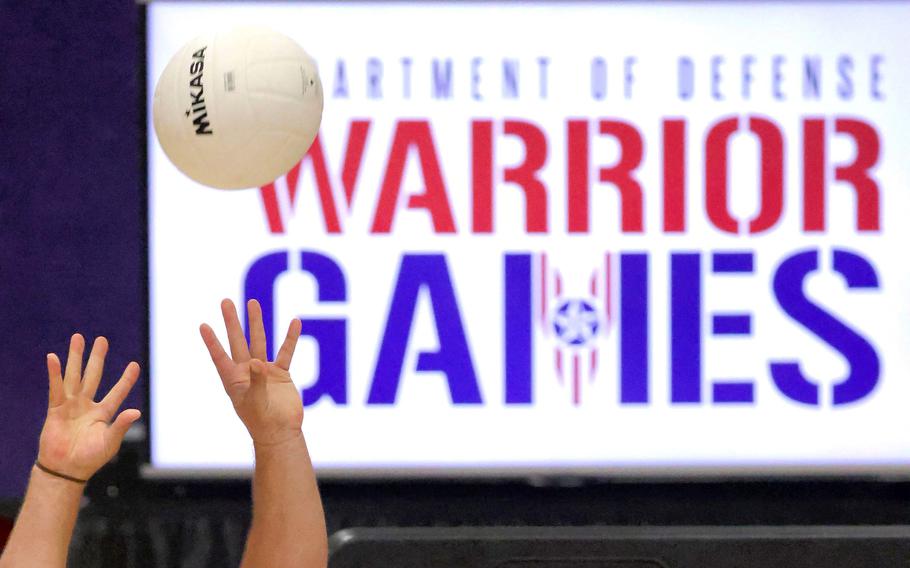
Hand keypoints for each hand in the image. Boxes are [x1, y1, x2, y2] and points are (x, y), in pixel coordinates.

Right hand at [38, 334, 141, 480]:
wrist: (66, 470)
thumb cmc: (90, 459)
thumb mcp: (110, 441)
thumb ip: (121, 425)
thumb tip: (136, 411)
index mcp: (104, 413)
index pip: (118, 392)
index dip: (126, 379)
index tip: (135, 364)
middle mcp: (87, 405)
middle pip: (93, 376)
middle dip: (97, 357)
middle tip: (102, 339)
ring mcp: (71, 406)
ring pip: (74, 376)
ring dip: (76, 357)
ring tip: (78, 337)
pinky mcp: (56, 410)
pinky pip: (56, 389)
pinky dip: (55, 374)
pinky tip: (53, 358)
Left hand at [200, 299, 303, 446]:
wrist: (281, 432)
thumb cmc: (262, 421)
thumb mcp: (255, 402)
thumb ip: (256, 381)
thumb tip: (257, 362)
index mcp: (233, 380)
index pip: (219, 356)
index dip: (211, 341)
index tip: (203, 325)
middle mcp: (246, 371)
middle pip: (237, 341)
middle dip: (231, 322)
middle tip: (225, 302)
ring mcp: (264, 370)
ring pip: (259, 341)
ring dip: (256, 322)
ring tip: (252, 302)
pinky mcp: (281, 373)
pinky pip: (286, 351)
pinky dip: (290, 337)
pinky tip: (295, 322)